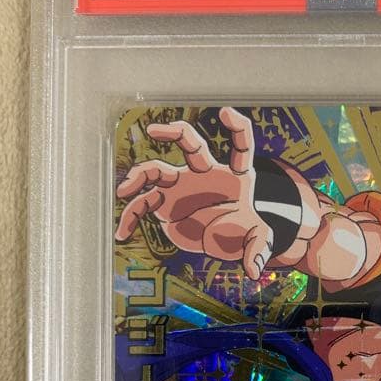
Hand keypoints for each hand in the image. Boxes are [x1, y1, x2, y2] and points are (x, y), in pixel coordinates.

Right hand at [115, 107, 273, 278]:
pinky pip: (143, 205)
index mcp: (234, 175)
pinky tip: (122, 233)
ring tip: (124, 191)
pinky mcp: (165, 203)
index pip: (240, 146)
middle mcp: (204, 173)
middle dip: (172, 133)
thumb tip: (254, 269)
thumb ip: (258, 249)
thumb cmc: (242, 231)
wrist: (221, 243)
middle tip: (154, 131)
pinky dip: (131, 218)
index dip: (236, 128)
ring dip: (138, 177)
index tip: (226, 112)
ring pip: (156, 170)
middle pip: (188, 143)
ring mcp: (182, 185)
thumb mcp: (258, 239)